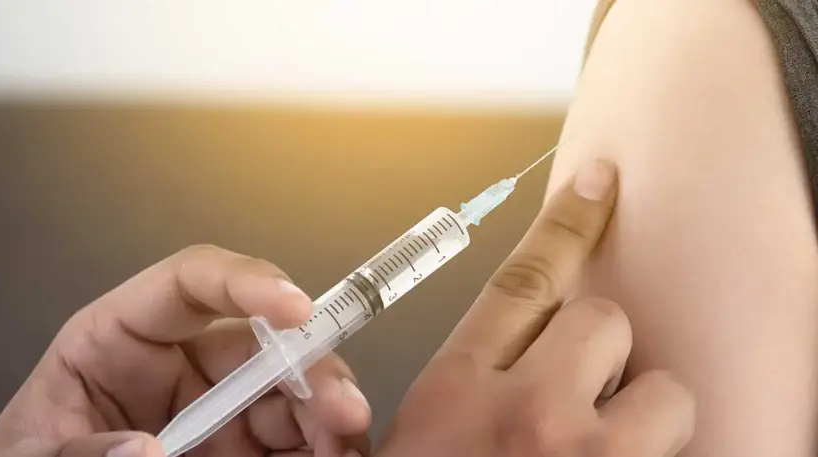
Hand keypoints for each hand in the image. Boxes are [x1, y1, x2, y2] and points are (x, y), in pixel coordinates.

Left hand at [0, 245, 370, 456]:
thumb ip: (76, 453)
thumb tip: (143, 449)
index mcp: (116, 342)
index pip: (188, 283)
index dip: (246, 282)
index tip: (292, 306)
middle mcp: (175, 370)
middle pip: (256, 343)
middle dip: (307, 365)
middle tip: (339, 403)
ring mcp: (211, 415)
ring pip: (286, 394)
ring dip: (326, 411)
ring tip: (347, 440)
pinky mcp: (236, 453)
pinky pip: (289, 443)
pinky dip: (322, 448)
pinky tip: (337, 456)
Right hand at [377, 160, 695, 455]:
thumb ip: (384, 408)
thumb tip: (357, 389)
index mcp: (452, 398)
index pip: (521, 281)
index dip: (567, 224)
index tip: (597, 184)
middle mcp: (527, 417)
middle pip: (599, 318)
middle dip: (596, 353)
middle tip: (577, 403)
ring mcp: (592, 455)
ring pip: (663, 387)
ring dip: (643, 414)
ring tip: (610, 450)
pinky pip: (685, 442)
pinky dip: (663, 453)